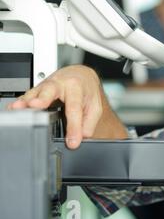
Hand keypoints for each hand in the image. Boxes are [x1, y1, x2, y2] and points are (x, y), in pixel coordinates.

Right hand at [7, 65, 126, 148]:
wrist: (80, 76)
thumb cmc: (86, 90)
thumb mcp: (94, 106)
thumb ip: (89, 123)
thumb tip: (81, 137)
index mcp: (77, 87)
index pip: (75, 109)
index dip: (73, 127)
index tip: (72, 142)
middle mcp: (60, 84)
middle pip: (51, 91)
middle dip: (43, 98)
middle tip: (37, 105)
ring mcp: (46, 86)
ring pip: (35, 92)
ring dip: (26, 101)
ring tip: (19, 109)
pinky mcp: (36, 90)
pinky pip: (27, 96)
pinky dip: (21, 103)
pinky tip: (14, 109)